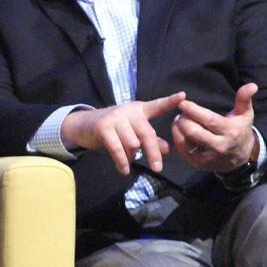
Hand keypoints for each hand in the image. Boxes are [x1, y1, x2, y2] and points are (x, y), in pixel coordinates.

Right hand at [60, 92, 185, 174]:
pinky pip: (117, 149)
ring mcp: (115, 118)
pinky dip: (122, 162)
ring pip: (132, 143)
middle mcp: (128, 111)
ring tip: (128, 161)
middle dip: (153, 152)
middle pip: (147, 133)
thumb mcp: (132, 131)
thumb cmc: (113, 129)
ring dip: (132, 157)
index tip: (183, 96)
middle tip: (157, 168)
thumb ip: (151, 139)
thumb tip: (168, 149)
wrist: (84, 125)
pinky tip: (124, 170)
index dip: (170, 101)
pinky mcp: (103, 127)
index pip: (156, 105)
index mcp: (138, 110)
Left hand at [172, 83, 257, 172]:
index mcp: (230, 132)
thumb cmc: (240, 130)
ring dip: (178, 128)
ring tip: (179, 120)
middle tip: (182, 112)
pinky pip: (182, 150)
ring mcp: (208, 157)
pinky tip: (180, 131)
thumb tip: (251, 85)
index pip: (208, 120)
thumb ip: (244, 99)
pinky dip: (178, 138)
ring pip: (185, 141)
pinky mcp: (199, 164)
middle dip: (183, 119)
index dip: (193, 110)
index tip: (182, 102)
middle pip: (193, 132)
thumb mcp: (245, 115)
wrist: (240, 158)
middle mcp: (219, 146)